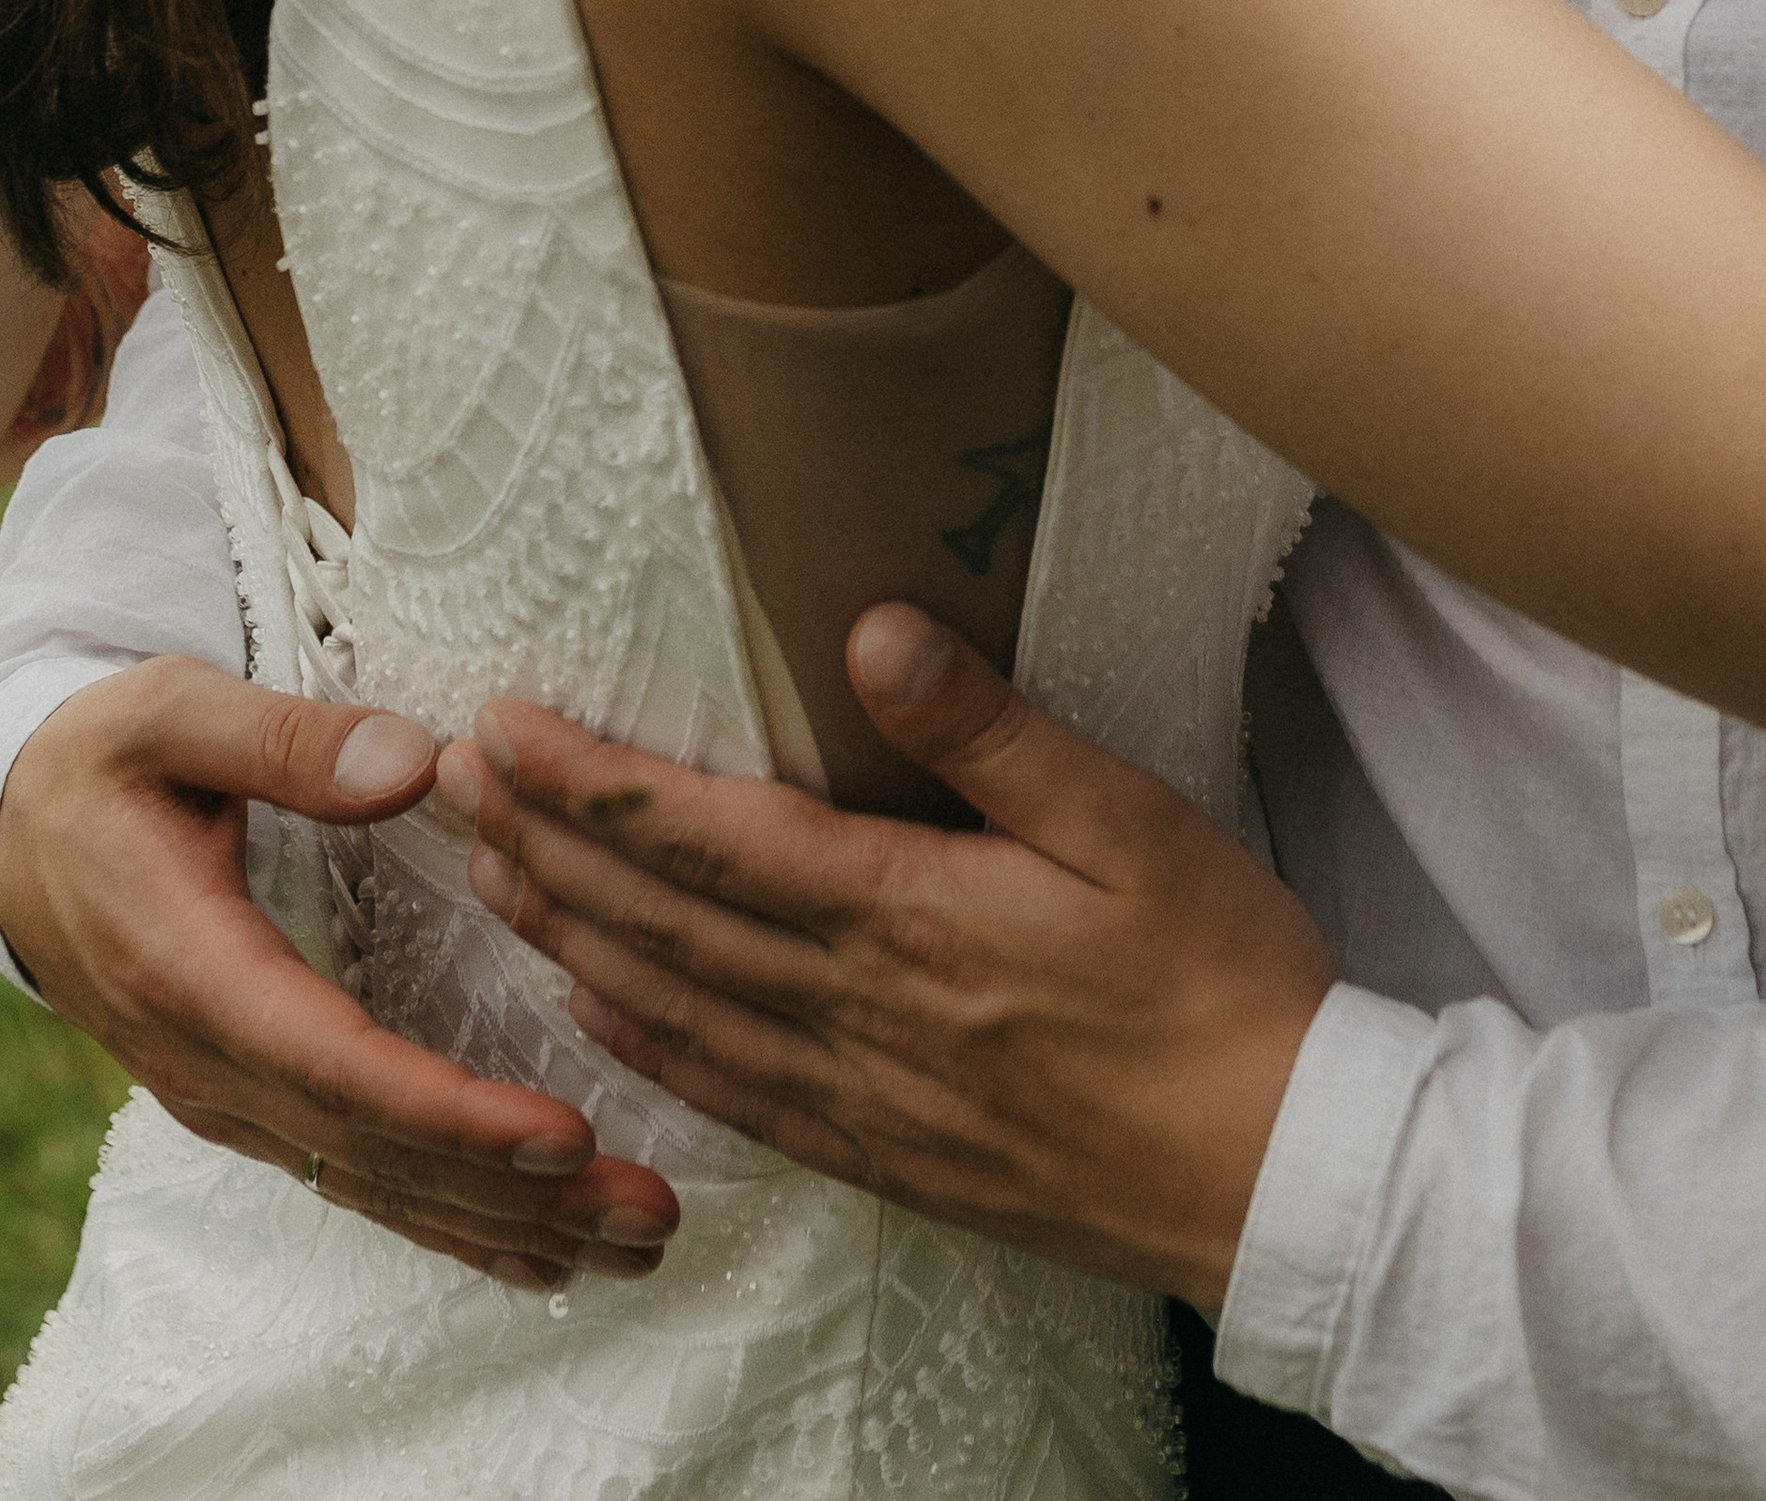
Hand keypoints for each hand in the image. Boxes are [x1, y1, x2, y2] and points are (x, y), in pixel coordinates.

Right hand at [0, 659, 678, 1286]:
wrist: (6, 832)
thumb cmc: (101, 763)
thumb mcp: (169, 715)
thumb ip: (286, 739)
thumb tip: (416, 762)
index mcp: (195, 969)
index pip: (338, 1066)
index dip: (451, 1113)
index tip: (562, 1137)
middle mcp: (211, 1059)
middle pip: (377, 1151)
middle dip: (517, 1193)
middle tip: (648, 1213)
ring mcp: (229, 1094)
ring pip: (375, 1184)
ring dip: (505, 1224)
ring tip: (632, 1243)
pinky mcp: (251, 1099)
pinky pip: (356, 1175)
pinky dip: (450, 1219)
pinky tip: (537, 1248)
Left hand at [445, 603, 1337, 1316]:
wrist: (1276, 1175)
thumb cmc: (1220, 981)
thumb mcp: (1130, 820)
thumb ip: (990, 728)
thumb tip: (873, 628)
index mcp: (909, 916)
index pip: (709, 837)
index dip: (593, 779)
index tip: (505, 724)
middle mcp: (857, 1012)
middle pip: (659, 921)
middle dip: (544, 843)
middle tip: (450, 781)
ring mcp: (862, 1096)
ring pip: (670, 1010)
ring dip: (566, 937)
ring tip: (489, 875)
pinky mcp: (884, 1154)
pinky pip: (725, 1095)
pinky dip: (640, 1047)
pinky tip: (598, 1016)